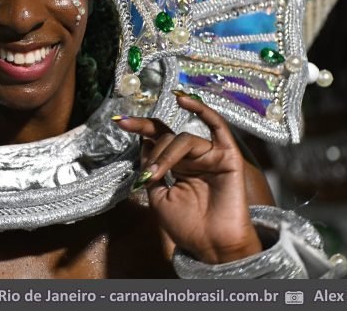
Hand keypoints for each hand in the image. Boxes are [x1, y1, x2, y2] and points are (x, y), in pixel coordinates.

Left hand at [112, 92, 262, 263]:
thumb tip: (143, 144)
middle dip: (153, 152)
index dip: (140, 128)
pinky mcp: (227, 156)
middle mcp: (193, 158)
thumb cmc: (187, 227)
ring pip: (183, 139)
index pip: (158, 138)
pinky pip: (217, 126)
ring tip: (157, 174)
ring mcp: (210, 155)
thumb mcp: (158, 198)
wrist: (211, 246)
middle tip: (148, 174)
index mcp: (177, 166)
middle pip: (168, 137)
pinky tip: (184, 100)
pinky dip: (202, 110)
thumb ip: (151, 170)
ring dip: (166, 154)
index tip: (118, 120)